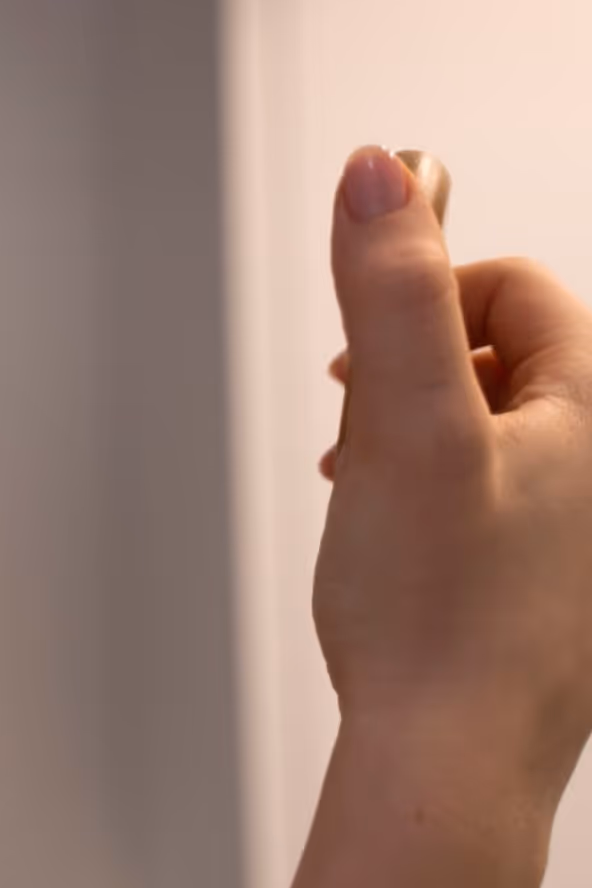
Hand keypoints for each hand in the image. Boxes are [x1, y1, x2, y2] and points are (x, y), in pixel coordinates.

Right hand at [299, 147, 591, 885]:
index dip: (430, 292)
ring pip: (494, 433)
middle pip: (509, 359)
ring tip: (367, 479)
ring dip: (415, 434)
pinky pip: (492, 503)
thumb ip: (392, 288)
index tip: (366, 345)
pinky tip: (393, 540)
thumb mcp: (405, 422)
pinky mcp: (551, 593)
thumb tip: (384, 169)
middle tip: (360, 417)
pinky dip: (432, 498)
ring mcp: (584, 539)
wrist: (448, 760)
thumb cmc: (438, 616)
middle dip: (413, 370)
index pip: (523, 290)